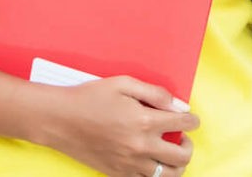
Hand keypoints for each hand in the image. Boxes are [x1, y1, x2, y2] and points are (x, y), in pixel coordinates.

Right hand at [37, 76, 195, 176]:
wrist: (59, 119)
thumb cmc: (88, 97)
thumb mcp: (122, 84)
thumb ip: (154, 93)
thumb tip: (179, 105)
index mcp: (144, 121)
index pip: (184, 124)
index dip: (193, 120)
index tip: (191, 119)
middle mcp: (141, 146)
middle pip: (183, 155)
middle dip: (188, 144)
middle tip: (181, 136)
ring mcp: (130, 164)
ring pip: (169, 175)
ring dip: (176, 164)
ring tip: (169, 152)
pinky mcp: (118, 174)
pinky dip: (154, 173)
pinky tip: (149, 161)